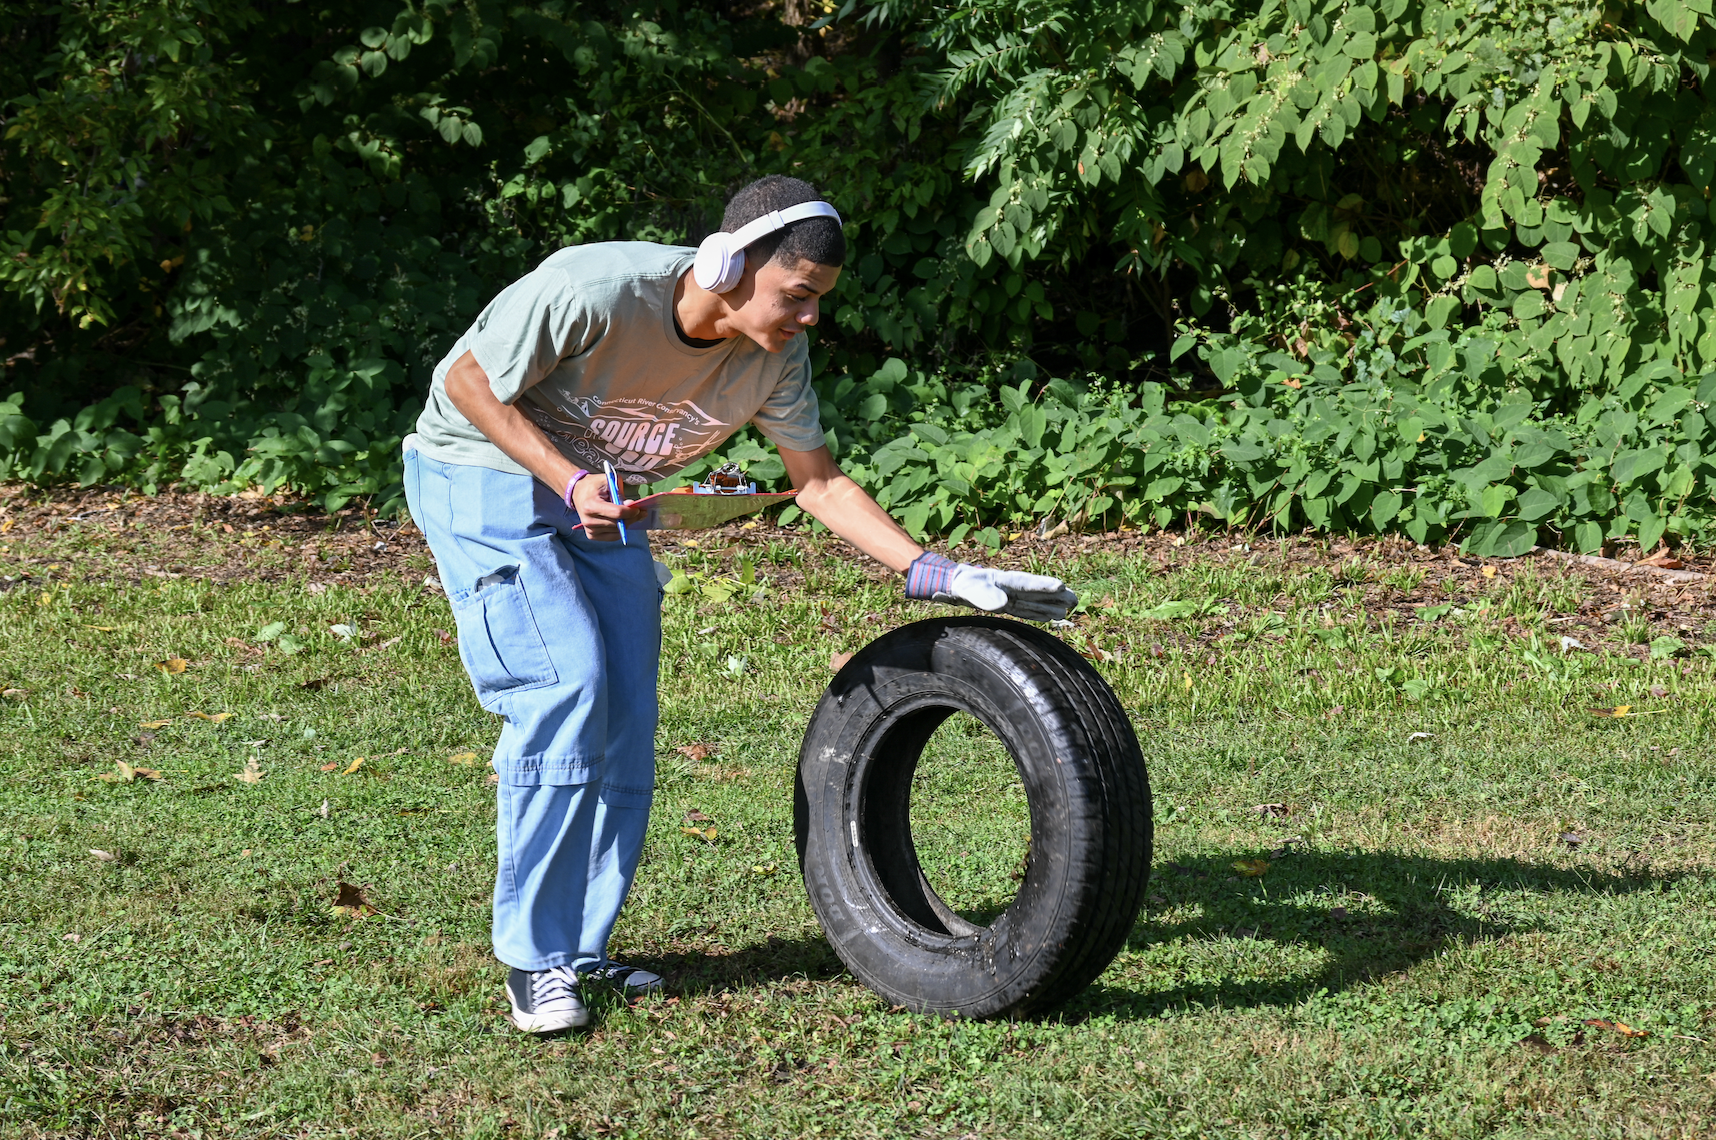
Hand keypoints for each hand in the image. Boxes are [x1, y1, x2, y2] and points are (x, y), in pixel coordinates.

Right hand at [571, 469, 642, 540]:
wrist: (578, 492)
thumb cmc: (594, 485)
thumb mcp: (607, 481)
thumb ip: (620, 492)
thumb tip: (631, 506)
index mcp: (591, 506)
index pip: (617, 513)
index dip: (630, 511)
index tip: (638, 508)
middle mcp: (588, 520)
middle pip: (618, 524)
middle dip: (632, 518)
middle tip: (640, 512)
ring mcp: (589, 530)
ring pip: (617, 531)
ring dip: (627, 523)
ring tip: (630, 515)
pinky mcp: (592, 536)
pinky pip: (613, 536)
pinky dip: (620, 530)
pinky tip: (621, 521)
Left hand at [905, 552, 1077, 621]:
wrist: (948, 584)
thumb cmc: (957, 585)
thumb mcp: (966, 590)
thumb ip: (983, 595)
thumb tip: (1003, 604)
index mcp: (1001, 580)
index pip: (1025, 583)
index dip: (1043, 585)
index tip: (1060, 586)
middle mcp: (1008, 587)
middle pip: (1035, 592)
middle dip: (1054, 595)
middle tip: (1075, 599)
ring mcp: (1008, 595)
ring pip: (1033, 601)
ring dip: (1050, 604)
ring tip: (1069, 607)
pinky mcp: (1004, 604)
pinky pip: (1025, 610)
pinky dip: (1038, 612)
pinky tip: (1050, 615)